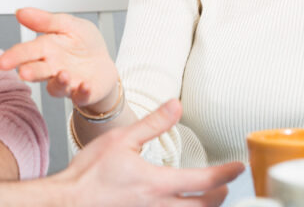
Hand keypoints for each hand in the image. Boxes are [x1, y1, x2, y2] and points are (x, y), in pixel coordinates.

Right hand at [0, 8, 118, 109]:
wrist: (104, 64)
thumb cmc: (84, 44)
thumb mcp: (69, 25)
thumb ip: (46, 21)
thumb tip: (20, 12)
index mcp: (47, 49)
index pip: (28, 51)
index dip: (15, 56)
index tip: (3, 62)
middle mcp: (53, 68)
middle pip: (38, 71)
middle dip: (30, 72)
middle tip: (23, 72)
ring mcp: (68, 82)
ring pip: (57, 87)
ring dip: (59, 82)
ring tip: (63, 74)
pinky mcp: (83, 93)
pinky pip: (81, 96)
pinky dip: (83, 92)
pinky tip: (85, 85)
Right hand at [55, 100, 243, 206]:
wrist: (66, 202)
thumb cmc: (89, 173)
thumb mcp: (122, 139)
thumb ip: (153, 124)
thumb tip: (176, 106)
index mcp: (157, 183)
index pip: (205, 180)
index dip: (226, 174)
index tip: (238, 167)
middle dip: (219, 196)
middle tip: (225, 186)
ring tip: (207, 199)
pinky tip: (179, 205)